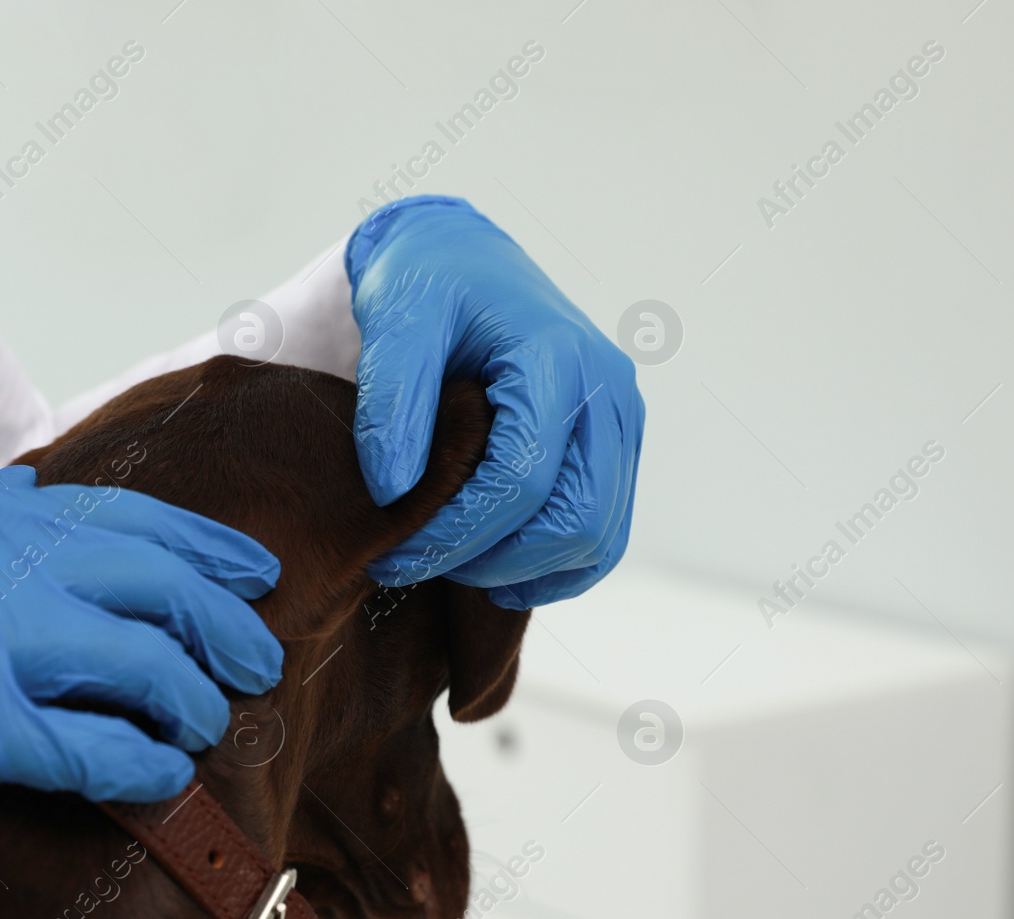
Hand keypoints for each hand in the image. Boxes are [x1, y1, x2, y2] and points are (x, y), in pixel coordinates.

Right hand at [0, 465, 281, 869]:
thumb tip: (36, 486)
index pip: (136, 520)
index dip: (211, 550)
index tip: (259, 573)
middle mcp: (2, 567)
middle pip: (159, 588)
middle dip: (228, 628)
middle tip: (261, 664)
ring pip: (143, 666)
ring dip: (193, 702)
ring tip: (207, 726)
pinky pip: (90, 748)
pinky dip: (142, 767)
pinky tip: (165, 778)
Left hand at [346, 195, 644, 608]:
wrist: (461, 255)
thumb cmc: (427, 281)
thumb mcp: (395, 319)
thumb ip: (393, 402)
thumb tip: (396, 493)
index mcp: (558, 358)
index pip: (521, 482)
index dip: (456, 534)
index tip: (393, 554)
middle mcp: (606, 390)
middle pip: (576, 522)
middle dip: (494, 561)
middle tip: (419, 561)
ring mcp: (620, 418)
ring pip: (599, 536)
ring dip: (528, 569)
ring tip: (455, 564)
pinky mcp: (617, 442)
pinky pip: (607, 530)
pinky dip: (560, 564)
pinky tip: (500, 569)